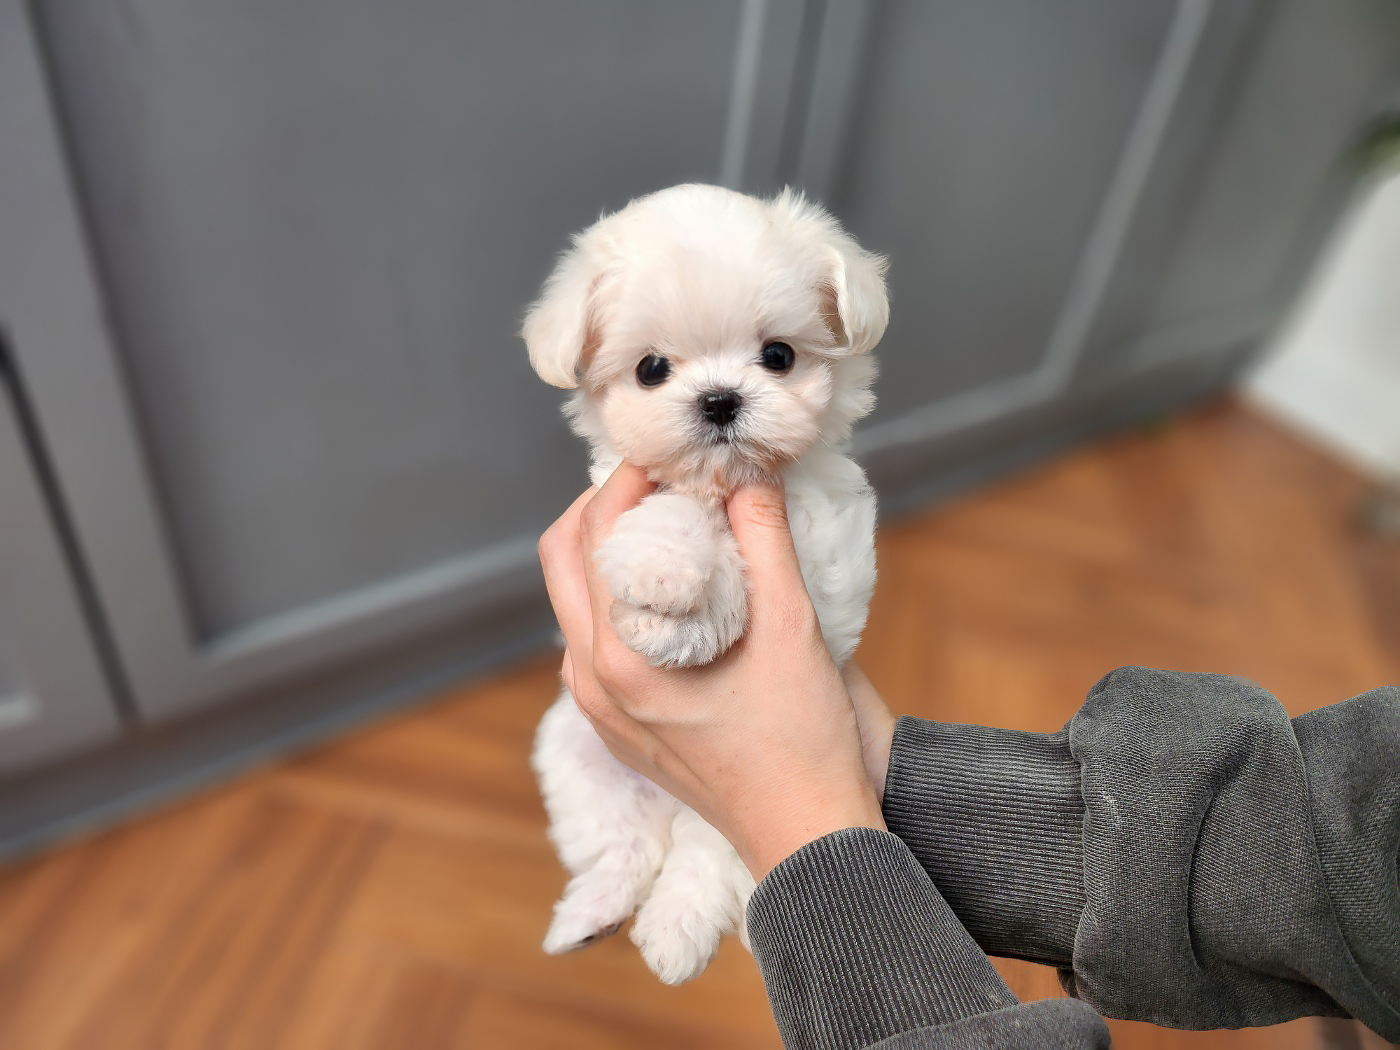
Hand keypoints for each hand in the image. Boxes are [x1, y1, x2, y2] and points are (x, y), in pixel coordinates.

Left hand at [538, 463, 886, 879]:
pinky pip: (593, 642)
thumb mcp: (791, 626)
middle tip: (660, 485)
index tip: (668, 458)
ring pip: (573, 603)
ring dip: (607, 554)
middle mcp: (591, 684)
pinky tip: (672, 592)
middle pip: (561, 563)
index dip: (625, 481)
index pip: (591, 537)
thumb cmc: (803, 740)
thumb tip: (746, 472)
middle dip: (603, 509)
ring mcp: (598, 709)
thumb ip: (763, 538)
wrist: (807, 835)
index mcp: (619, 660)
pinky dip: (618, 600)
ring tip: (668, 530)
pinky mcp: (617, 725)